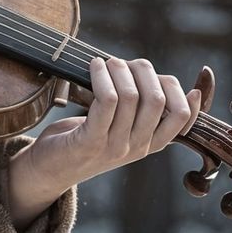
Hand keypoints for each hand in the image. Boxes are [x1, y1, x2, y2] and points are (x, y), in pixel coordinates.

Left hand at [15, 55, 202, 198]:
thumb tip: (153, 75)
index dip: (183, 93)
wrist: (49, 170)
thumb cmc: (83, 139)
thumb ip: (137, 109)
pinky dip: (102, 77)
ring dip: (118, 70)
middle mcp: (136, 147)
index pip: (181, 117)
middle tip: (122, 62)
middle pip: (157, 99)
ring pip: (132, 96)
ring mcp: (115, 146)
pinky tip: (94, 67)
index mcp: (148, 144)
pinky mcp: (90, 142)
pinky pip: (107, 101)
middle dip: (143, 71)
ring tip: (104, 62)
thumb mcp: (118, 128)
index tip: (167, 76)